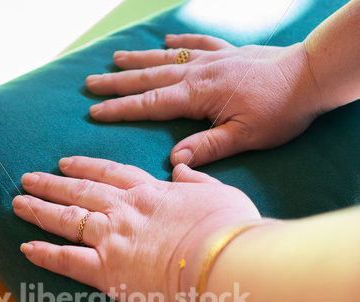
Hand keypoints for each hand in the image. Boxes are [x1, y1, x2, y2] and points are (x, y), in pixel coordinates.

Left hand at [13, 157, 260, 301]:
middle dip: (51, 183)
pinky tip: (25, 248)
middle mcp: (124, 210)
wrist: (225, 263)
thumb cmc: (231, 231)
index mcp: (151, 192)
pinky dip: (44, 255)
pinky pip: (66, 261)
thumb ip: (197, 180)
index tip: (66, 162)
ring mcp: (111, 239)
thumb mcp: (221, 193)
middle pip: (79, 191)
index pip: (110, 174)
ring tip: (18, 202)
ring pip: (66, 219)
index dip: (85, 166)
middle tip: (28, 177)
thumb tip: (182, 167)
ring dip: (39, 210)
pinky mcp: (105, 271)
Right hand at [85, 34, 322, 166]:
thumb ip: (207, 147)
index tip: (94, 111)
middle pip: (150, 77)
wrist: (311, 77)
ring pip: (168, 58)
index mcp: (198, 95)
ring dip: (140, 60)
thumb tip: (175, 160)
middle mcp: (199, 73)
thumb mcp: (244, 137)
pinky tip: (166, 40)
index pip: (150, 103)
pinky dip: (180, 41)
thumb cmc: (279, 112)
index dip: (120, 109)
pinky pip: (198, 42)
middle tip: (91, 83)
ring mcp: (214, 59)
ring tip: (115, 59)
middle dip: (118, 82)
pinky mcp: (229, 53)